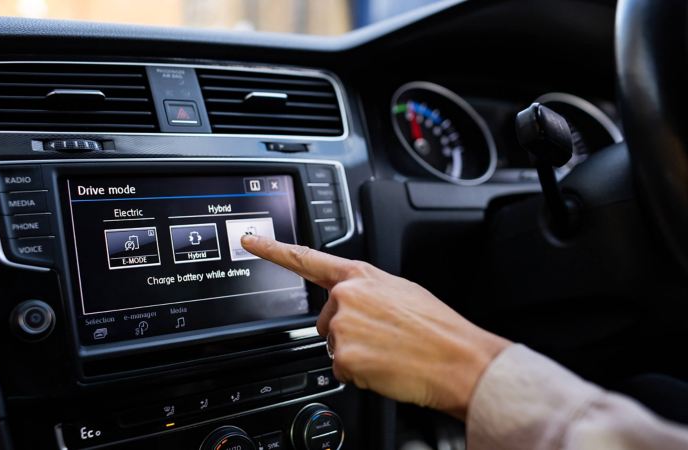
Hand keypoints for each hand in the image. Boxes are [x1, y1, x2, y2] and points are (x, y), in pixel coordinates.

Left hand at [241, 235, 510, 418]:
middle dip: (347, 332)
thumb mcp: (401, 291)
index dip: (273, 249)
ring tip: (388, 350)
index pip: (306, 258)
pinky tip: (385, 365)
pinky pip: (341, 369)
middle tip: (382, 338)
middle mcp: (346, 296)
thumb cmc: (437, 328)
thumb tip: (352, 302)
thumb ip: (368, 290)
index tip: (249, 240)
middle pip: (326, 320)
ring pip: (334, 346)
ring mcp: (342, 325)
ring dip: (355, 353)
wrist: (458, 359)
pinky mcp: (342, 356)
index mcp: (360, 275)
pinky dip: (360, 373)